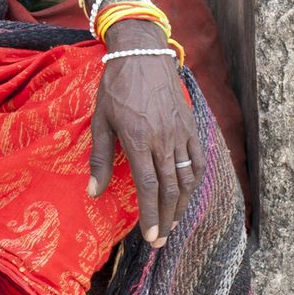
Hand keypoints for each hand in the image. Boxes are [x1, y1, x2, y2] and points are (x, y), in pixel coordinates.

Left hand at [87, 49, 201, 246]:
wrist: (142, 53)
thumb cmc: (115, 87)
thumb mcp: (100, 121)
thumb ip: (100, 158)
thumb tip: (94, 193)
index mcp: (138, 140)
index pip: (148, 187)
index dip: (151, 215)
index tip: (151, 237)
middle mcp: (163, 140)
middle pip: (170, 189)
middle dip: (166, 219)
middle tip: (161, 241)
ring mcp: (180, 132)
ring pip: (187, 178)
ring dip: (181, 205)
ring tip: (173, 224)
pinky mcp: (191, 124)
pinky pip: (199, 158)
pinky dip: (196, 180)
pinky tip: (189, 194)